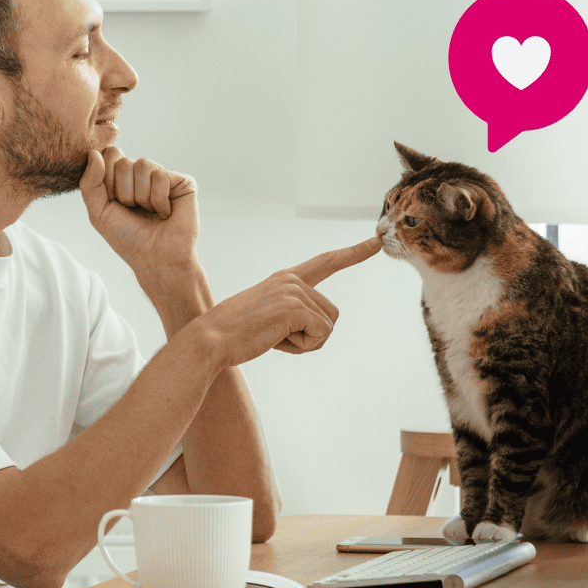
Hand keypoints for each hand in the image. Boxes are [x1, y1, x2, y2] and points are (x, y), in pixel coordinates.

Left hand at [79, 146, 198, 282]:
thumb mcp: (99, 212)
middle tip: (135, 210)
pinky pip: (161, 176)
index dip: (107, 181)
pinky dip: (159, 200)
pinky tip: (165, 213)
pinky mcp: (182, 182)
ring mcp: (163, 176)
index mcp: (122, 178)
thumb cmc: (128, 238)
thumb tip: (94, 153)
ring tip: (150, 212)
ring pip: (142, 165)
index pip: (108, 156)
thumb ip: (90, 183)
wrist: (156, 259)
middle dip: (124, 192)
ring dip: (141, 196)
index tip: (115, 204)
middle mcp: (142, 174)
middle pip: (123, 161)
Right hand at [193, 236, 381, 366]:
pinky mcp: (295, 306)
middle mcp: (292, 280)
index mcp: (286, 279)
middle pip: (331, 314)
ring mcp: (294, 291)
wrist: (212, 339)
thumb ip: (292, 313)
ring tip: (272, 337)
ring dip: (305, 342)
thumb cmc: (236, 334)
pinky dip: (302, 346)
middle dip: (310, 335)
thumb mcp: (268, 316)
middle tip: (274, 336)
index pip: (326, 262)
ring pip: (327, 326)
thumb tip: (318, 327)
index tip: (376, 241)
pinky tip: (275, 340)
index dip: (354, 252)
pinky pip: (320, 335)